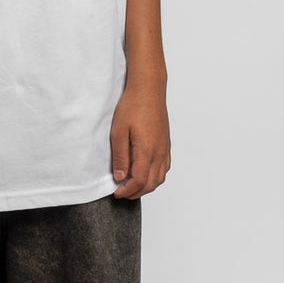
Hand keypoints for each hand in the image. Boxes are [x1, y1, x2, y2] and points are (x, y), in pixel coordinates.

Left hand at [110, 77, 170, 198]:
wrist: (149, 89)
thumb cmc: (133, 106)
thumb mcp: (118, 131)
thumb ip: (120, 156)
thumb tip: (120, 177)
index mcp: (147, 150)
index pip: (139, 181)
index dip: (127, 191)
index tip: (116, 193)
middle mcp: (159, 152)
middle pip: (151, 183)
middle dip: (136, 192)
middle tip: (122, 193)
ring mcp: (165, 148)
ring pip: (160, 178)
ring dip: (146, 186)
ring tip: (131, 186)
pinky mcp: (166, 144)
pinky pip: (164, 167)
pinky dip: (155, 176)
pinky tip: (144, 173)